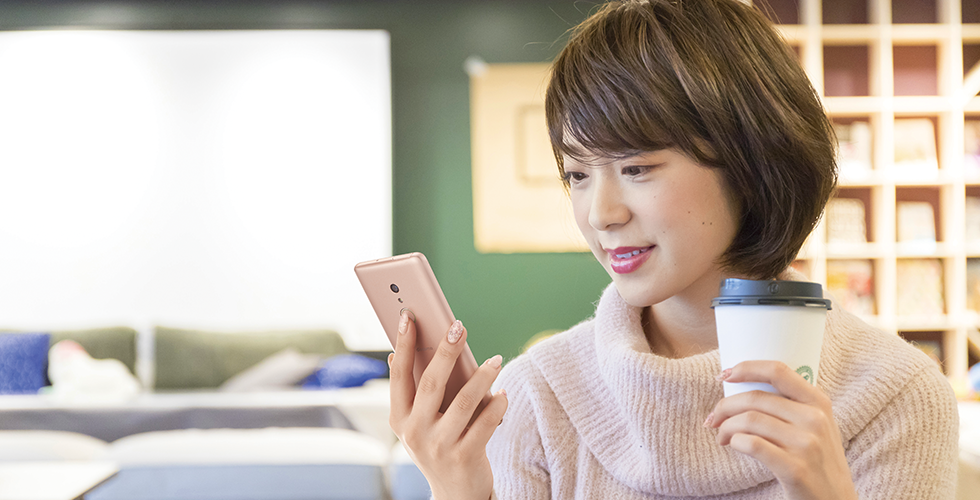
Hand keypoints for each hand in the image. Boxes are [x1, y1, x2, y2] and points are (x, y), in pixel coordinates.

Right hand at [388, 311, 508, 499]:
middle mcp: (415, 432)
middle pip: (431, 382)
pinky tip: (503, 393)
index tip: (408, 316)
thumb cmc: (438, 446)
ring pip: (464, 402)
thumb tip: (396, 354)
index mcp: (400, 418)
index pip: (399, 375)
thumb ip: (412, 392)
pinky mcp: (464, 457)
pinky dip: (497, 405)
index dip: (403, 344)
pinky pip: (485, 424)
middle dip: (445, 351)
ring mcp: (439, 446)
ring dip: (482, 377)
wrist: (455, 493)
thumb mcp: (418, 422)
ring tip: (496, 360)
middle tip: (458, 325)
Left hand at [704, 361, 856, 499]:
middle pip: (755, 398)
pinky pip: (752, 444)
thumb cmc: (818, 461)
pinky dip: (735, 441)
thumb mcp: (816, 426)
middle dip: (725, 406)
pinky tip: (733, 445)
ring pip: (749, 420)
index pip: (778, 371)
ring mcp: (806, 444)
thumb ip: (792, 405)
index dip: (746, 368)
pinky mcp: (795, 469)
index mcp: (819, 403)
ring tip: (721, 436)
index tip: (724, 375)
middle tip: (713, 418)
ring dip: (726, 427)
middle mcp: (815, 419)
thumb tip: (742, 389)